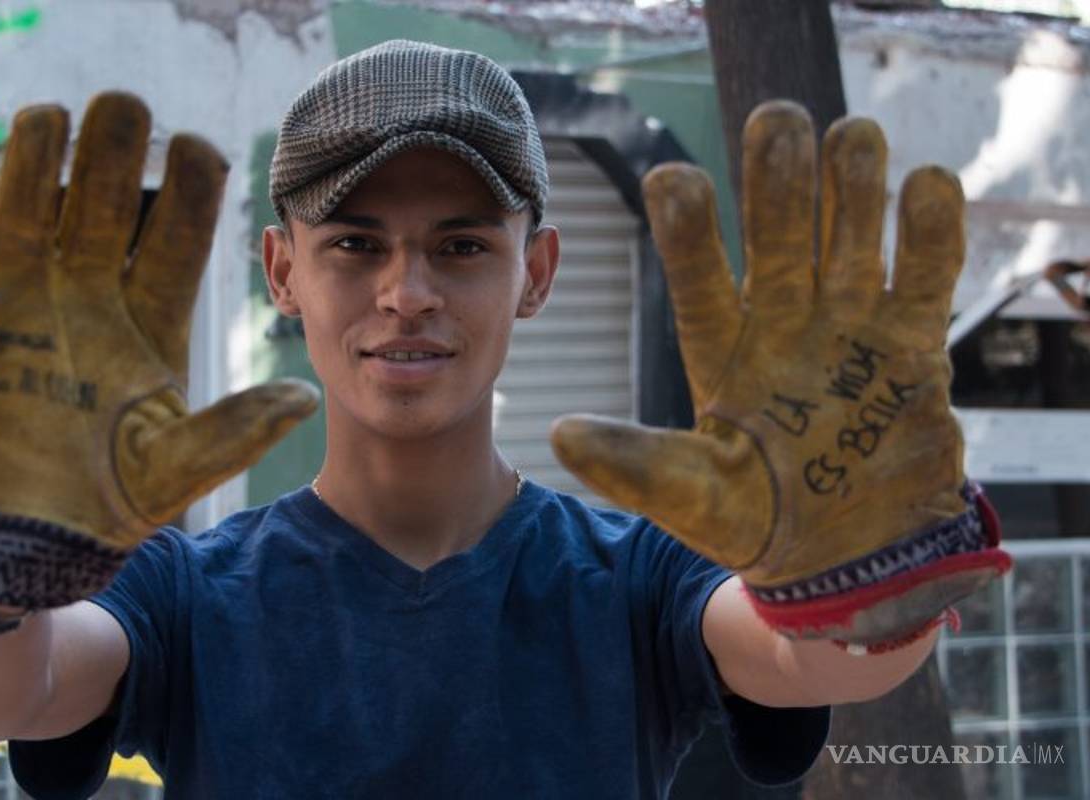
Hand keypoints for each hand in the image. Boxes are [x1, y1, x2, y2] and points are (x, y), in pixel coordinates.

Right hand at [0, 93, 317, 619]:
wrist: (23, 548)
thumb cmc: (108, 508)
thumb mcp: (174, 471)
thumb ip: (232, 433)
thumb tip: (302, 398)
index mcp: (148, 322)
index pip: (176, 237)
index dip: (190, 189)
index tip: (200, 147)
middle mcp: (84, 298)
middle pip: (102, 203)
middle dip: (114, 152)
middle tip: (125, 108)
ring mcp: (14, 303)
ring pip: (24, 206)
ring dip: (35, 158)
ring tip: (51, 121)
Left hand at [551, 101, 1009, 646]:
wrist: (850, 558)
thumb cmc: (758, 523)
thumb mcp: (692, 500)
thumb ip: (636, 465)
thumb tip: (559, 434)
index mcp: (721, 348)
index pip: (698, 276)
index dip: (689, 230)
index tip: (674, 179)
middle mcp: (783, 320)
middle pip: (779, 232)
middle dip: (778, 178)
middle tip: (776, 122)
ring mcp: (850, 324)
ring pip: (851, 230)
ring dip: (852, 182)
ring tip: (851, 140)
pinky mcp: (913, 340)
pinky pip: (925, 270)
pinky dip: (930, 226)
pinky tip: (924, 183)